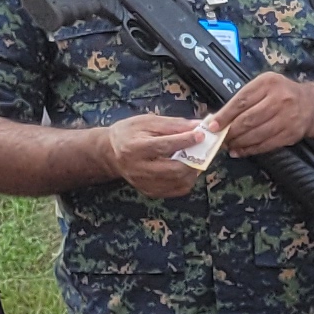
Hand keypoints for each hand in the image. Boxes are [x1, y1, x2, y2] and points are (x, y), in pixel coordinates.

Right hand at [102, 113, 217, 197]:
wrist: (111, 153)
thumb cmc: (129, 133)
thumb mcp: (147, 122)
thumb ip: (173, 124)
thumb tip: (199, 125)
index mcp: (134, 148)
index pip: (163, 146)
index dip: (184, 141)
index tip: (201, 135)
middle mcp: (138, 169)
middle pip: (173, 169)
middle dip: (193, 160)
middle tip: (202, 150)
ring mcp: (144, 183)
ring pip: (178, 182)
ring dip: (193, 170)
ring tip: (195, 159)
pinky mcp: (150, 192)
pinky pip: (177, 190)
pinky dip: (187, 180)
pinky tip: (186, 169)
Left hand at [204, 70, 313, 155]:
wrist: (312, 105)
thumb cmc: (282, 94)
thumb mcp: (264, 86)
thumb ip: (244, 99)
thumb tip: (219, 119)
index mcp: (268, 83)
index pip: (241, 101)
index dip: (225, 116)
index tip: (213, 126)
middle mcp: (279, 99)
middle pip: (248, 119)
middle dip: (230, 132)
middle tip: (220, 138)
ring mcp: (287, 118)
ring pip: (256, 134)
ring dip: (239, 142)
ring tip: (229, 145)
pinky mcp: (291, 134)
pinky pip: (266, 144)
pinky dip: (250, 150)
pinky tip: (240, 151)